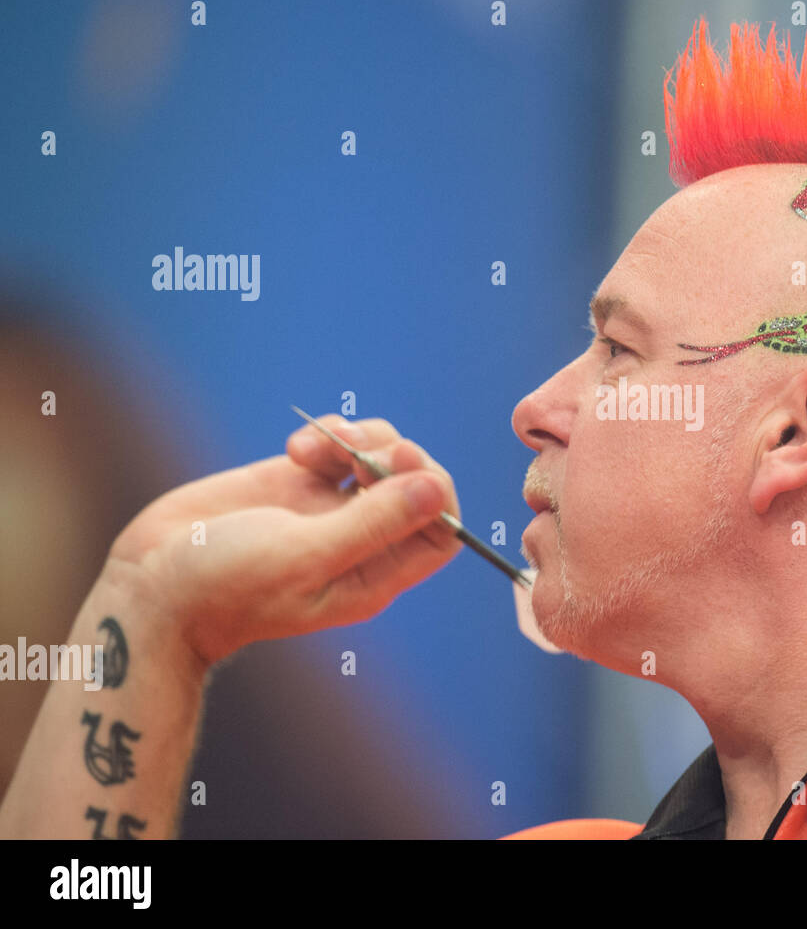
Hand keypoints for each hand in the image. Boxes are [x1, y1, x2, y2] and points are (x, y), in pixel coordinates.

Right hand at [100, 416, 461, 668]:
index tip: (405, 464)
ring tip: (313, 449)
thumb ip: (373, 523)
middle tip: (358, 450)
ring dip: (358, 438)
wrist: (151, 585)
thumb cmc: (226, 587)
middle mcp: (359, 540)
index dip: (437, 492)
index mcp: (374, 574)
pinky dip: (326, 434)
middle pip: (415, 484)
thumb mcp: (306, 556)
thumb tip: (436, 490)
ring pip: (379, 456)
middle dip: (396, 455)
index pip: (442, 532)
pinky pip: (338, 445)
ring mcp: (328, 509)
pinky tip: (295, 447)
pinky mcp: (296, 482)